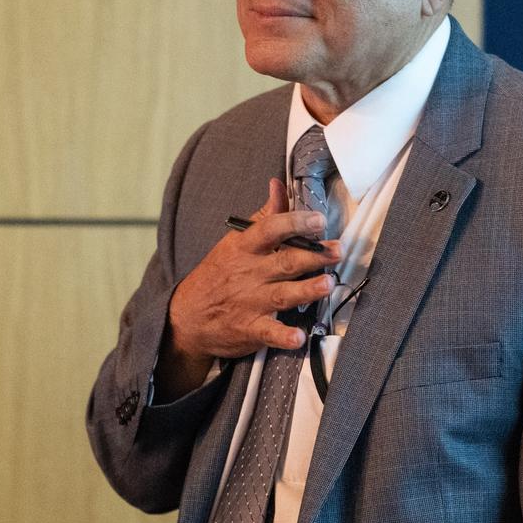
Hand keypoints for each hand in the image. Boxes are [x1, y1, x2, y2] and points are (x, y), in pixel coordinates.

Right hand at [154, 178, 339, 399]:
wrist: (186, 316)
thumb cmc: (218, 274)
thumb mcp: (235, 241)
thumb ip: (264, 216)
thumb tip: (278, 185)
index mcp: (245, 248)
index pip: (271, 229)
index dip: (295, 222)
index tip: (318, 220)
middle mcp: (249, 273)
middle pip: (284, 262)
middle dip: (313, 256)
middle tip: (337, 250)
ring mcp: (249, 302)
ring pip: (282, 295)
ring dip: (306, 290)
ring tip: (327, 284)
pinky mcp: (249, 329)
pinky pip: (268, 333)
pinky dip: (283, 336)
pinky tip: (299, 337)